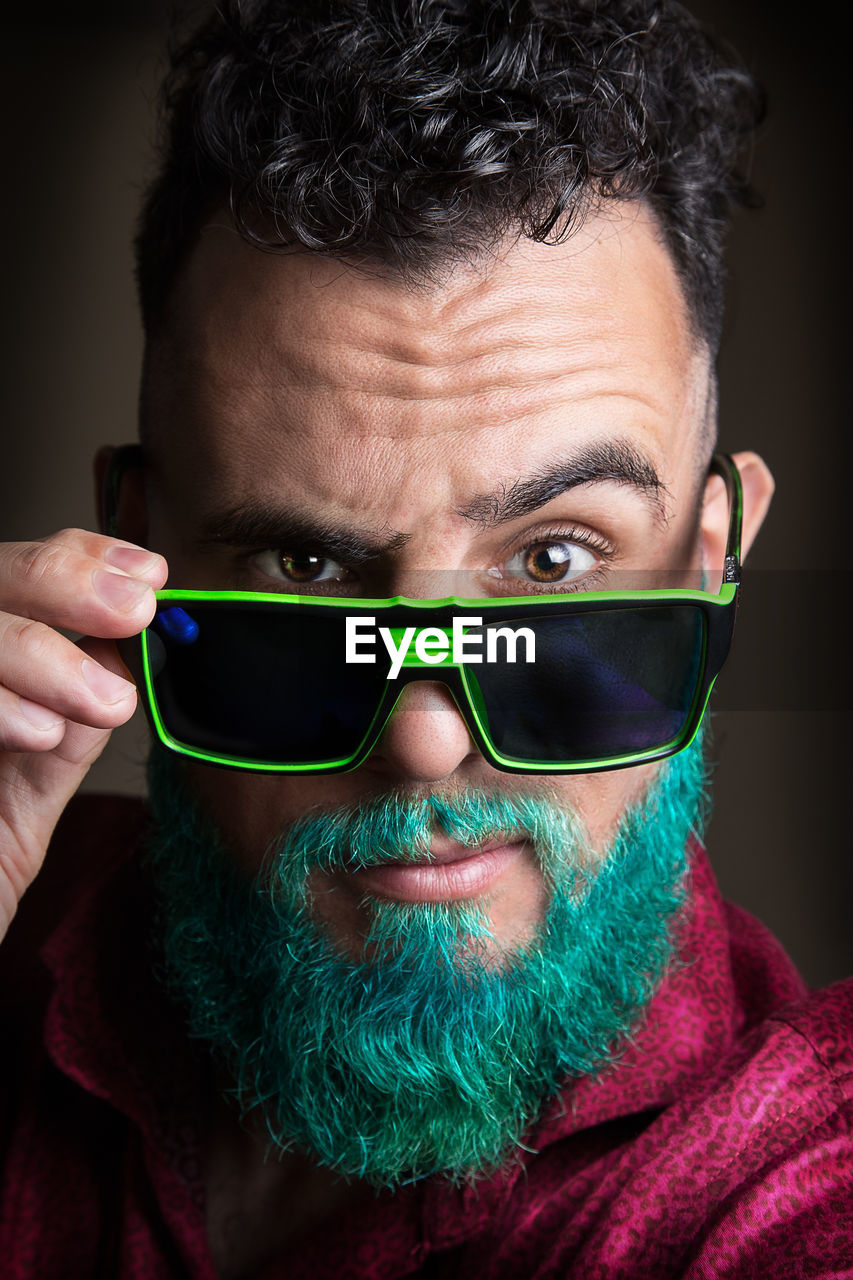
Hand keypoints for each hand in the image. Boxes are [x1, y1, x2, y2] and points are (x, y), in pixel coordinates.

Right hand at [0, 529, 167, 939]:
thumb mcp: (31, 795)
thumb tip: (124, 661)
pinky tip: (39, 732)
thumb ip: (70, 726)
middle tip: (134, 612)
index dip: (85, 558)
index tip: (149, 578)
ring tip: (103, 702)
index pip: (24, 571)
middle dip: (65, 582)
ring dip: (38, 650)